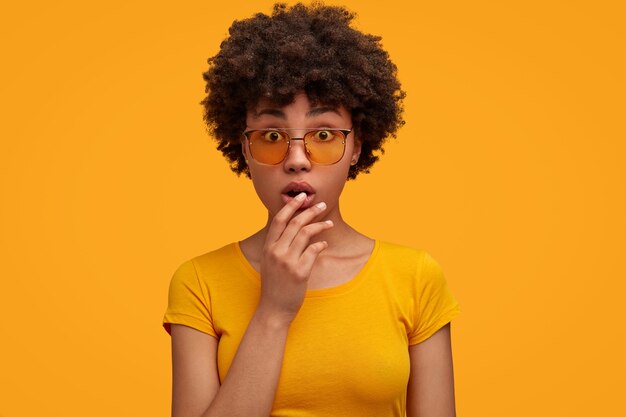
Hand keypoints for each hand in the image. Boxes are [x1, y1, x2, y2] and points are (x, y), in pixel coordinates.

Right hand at [256, 192, 332, 324]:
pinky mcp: (300, 272)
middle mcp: (276, 251)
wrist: (274, 309)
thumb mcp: (270, 262)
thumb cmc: (274, 285)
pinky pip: (314, 250)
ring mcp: (288, 261)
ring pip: (306, 234)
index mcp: (268, 247)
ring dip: (320, 225)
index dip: (291, 206)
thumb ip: (278, 245)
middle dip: (310, 211)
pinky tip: (324, 244)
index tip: (303, 196)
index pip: (279, 219)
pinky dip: (321, 244)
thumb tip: (293, 227)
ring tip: (329, 223)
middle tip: (322, 206)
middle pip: (295, 223)